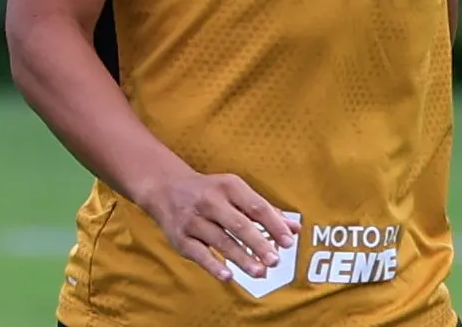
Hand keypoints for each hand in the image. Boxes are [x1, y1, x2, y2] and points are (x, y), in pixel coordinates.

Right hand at [139, 170, 299, 283]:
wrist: (166, 188)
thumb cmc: (211, 192)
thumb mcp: (236, 192)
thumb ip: (266, 210)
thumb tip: (295, 228)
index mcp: (228, 186)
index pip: (256, 207)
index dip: (274, 225)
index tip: (289, 242)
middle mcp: (210, 200)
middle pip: (239, 224)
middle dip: (258, 243)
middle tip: (275, 260)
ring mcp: (193, 219)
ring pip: (221, 241)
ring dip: (242, 258)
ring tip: (260, 272)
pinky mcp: (180, 237)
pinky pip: (198, 253)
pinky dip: (213, 265)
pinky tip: (228, 276)